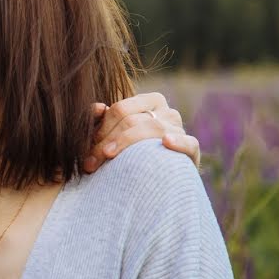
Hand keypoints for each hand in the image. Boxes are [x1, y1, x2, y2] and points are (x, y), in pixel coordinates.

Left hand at [83, 92, 200, 172]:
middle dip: (107, 141)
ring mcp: (180, 129)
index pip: (120, 109)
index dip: (100, 130)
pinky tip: (166, 142)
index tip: (86, 151)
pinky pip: (188, 143)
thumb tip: (96, 108)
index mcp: (149, 101)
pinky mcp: (192, 149)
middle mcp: (167, 111)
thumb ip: (100, 121)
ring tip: (108, 156)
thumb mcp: (112, 135)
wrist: (156, 177)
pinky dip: (178, 142)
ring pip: (152, 129)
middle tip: (90, 163)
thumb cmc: (127, 153)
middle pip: (132, 120)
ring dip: (126, 143)